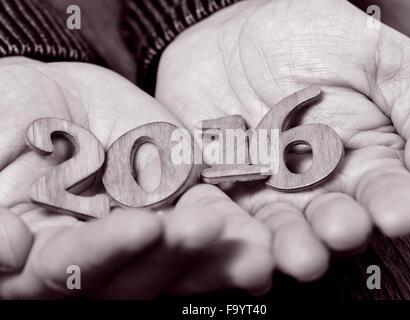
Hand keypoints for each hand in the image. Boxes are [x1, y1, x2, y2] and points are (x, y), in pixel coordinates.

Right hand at [0, 57, 272, 297]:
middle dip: (172, 254)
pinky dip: (235, 231)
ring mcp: (146, 230)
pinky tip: (262, 237)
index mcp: (47, 251)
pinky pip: (211, 224)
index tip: (139, 225)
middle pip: (136, 276)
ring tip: (253, 251)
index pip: (70, 269)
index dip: (104, 252)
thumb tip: (8, 255)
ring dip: (217, 257)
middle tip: (203, 230)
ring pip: (181, 259)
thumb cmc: (6, 114)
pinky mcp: (181, 204)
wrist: (52, 98)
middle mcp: (102, 253)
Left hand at [155, 0, 409, 280]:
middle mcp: (317, 183)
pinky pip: (226, 212)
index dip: (395, 203)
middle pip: (331, 219)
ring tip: (297, 254)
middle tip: (340, 230)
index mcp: (363, 159)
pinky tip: (245, 246)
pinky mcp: (223, 186)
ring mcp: (267, 188)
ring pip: (280, 225)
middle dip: (336, 229)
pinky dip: (232, 230)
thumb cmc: (314, 39)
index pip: (386, 191)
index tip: (398, 212)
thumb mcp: (381, 62)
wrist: (238, 33)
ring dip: (288, 243)